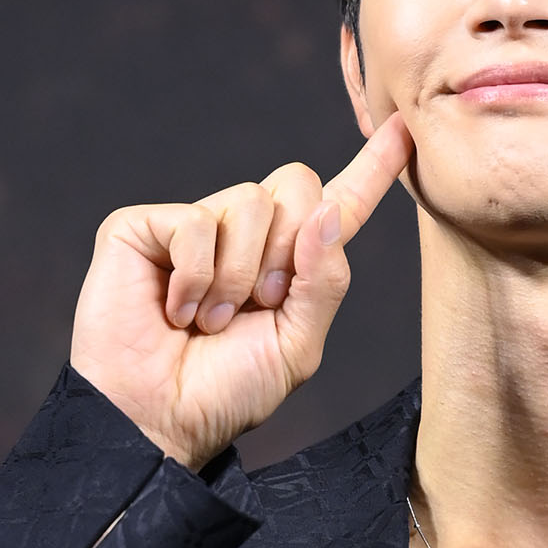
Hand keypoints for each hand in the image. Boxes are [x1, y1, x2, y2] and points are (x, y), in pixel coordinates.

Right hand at [71, 113, 413, 468]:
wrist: (158, 419)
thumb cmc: (226, 392)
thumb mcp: (298, 344)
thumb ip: (324, 280)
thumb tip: (326, 211)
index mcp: (292, 261)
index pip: (341, 202)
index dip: (375, 165)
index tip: (405, 128)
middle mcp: (245, 233)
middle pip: (297, 182)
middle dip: (289, 249)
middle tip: (259, 303)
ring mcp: (193, 226)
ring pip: (250, 200)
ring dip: (239, 274)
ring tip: (212, 319)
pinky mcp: (142, 226)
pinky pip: (196, 221)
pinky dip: (195, 275)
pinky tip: (176, 309)